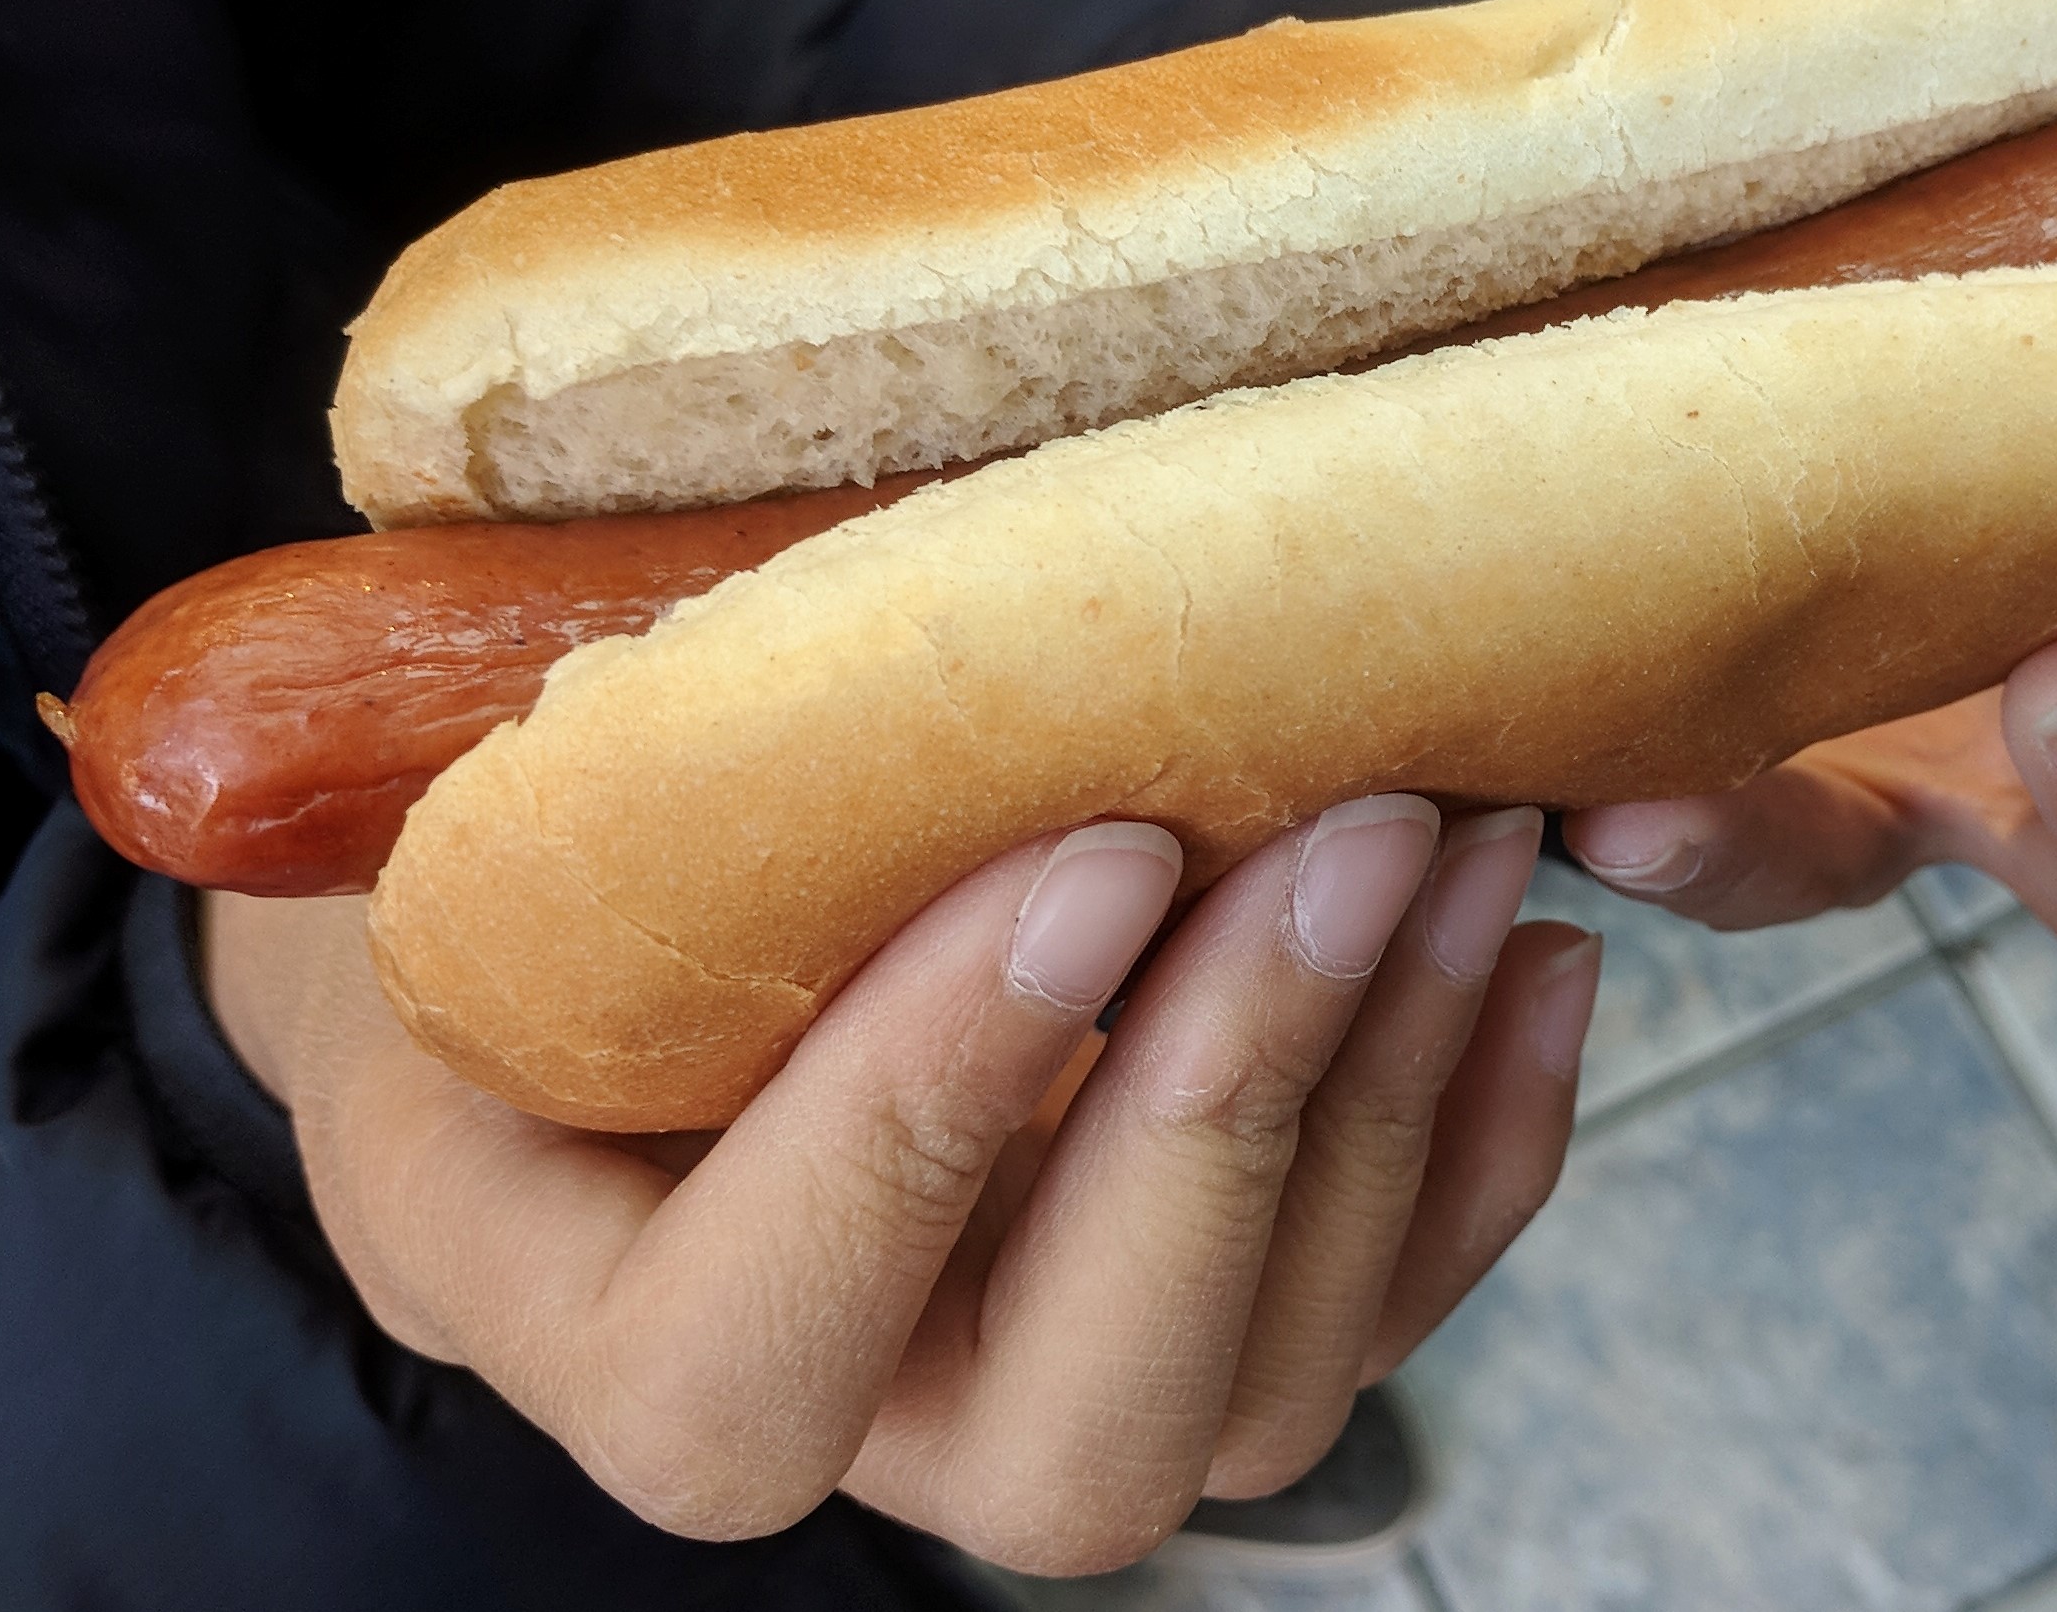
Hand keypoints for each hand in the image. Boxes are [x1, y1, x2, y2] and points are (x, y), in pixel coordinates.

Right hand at [207, 799, 1596, 1571]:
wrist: (630, 918)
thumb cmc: (545, 845)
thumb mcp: (518, 816)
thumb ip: (627, 804)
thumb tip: (816, 608)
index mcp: (597, 1325)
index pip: (740, 1364)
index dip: (918, 1129)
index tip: (1085, 851)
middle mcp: (850, 1426)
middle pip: (1073, 1449)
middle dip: (1227, 1130)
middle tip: (1344, 837)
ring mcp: (1051, 1399)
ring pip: (1272, 1394)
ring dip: (1391, 1105)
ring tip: (1463, 839)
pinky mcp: (1219, 1334)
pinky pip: (1394, 1314)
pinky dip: (1487, 1142)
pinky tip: (1537, 950)